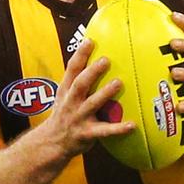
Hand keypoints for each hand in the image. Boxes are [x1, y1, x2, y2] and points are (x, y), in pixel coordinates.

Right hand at [46, 39, 134, 158]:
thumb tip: (98, 57)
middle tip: (106, 60)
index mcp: (66, 91)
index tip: (90, 41)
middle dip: (92, 72)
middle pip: (80, 84)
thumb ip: (77, 79)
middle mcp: (71, 102)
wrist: (51, 143)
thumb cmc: (64, 114)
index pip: (71, 70)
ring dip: (104, 93)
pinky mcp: (87, 134)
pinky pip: (104, 131)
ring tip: (118, 83)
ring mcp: (78, 118)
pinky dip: (118, 129)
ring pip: (92, 105)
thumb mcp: (64, 95)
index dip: (80, 55)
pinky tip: (132, 125)